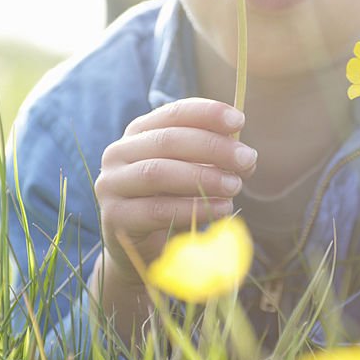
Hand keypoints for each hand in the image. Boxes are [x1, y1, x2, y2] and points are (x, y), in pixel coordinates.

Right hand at [94, 98, 256, 287]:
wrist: (139, 246)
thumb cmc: (171, 200)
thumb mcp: (193, 172)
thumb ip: (216, 159)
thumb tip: (247, 157)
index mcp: (139, 132)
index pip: (173, 113)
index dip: (207, 113)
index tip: (239, 121)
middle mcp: (119, 152)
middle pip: (168, 141)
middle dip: (212, 147)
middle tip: (247, 158)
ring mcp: (112, 184)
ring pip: (158, 173)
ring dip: (203, 177)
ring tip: (235, 186)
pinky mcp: (114, 216)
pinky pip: (157, 210)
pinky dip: (193, 208)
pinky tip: (221, 208)